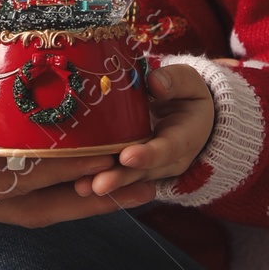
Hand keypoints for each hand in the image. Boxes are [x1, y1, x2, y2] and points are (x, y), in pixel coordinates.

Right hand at [0, 33, 144, 225]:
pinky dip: (66, 167)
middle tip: (141, 180)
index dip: (56, 176)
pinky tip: (100, 153)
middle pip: (34, 204)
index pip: (6, 186)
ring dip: (86, 189)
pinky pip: (30, 170)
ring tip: (137, 178)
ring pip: (38, 194)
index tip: (101, 162)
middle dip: (88, 196)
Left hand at [72, 63, 215, 202]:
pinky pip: (120, 178)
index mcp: (185, 138)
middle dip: (120, 178)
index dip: (148, 155)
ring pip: (130, 178)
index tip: (127, 156)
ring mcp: (152, 168)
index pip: (167, 148)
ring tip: (83, 187)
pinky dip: (100, 181)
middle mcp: (170, 160)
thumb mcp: (189, 83)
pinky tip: (79, 186)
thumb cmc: (186, 95)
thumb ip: (176, 81)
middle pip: (144, 171)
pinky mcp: (136, 169)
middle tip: (98, 184)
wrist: (189, 116)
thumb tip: (155, 83)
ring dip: (107, 183)